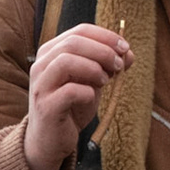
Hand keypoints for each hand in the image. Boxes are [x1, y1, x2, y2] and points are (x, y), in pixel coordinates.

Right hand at [24, 24, 132, 169]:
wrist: (52, 138)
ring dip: (94, 68)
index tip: (125, 47)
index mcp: (52, 52)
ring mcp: (40, 84)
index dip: (106, 36)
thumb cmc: (73, 105)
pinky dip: (88, 91)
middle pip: (73, 42)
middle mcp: (41, 64)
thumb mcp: (95, 81)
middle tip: (119, 65)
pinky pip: (70, 90)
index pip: (80, 30)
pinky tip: (92, 97)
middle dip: (104, 51)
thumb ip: (109, 65)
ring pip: (66, 61)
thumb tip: (129, 53)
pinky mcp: (45, 106)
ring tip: (105, 81)